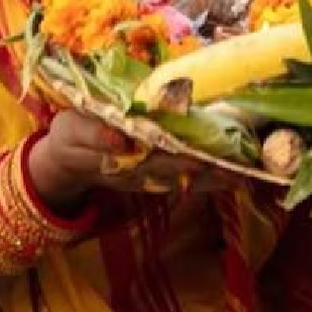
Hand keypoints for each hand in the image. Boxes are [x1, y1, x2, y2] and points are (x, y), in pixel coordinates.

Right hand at [28, 111, 226, 211]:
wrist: (66, 163)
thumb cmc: (70, 137)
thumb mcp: (71, 130)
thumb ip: (94, 135)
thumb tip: (121, 140)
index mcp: (120, 155)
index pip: (157, 156)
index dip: (182, 158)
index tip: (201, 158)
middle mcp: (139, 170)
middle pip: (178, 170)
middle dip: (207, 171)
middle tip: (237, 171)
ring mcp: (149, 177)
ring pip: (186, 179)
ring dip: (215, 179)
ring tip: (244, 178)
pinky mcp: (156, 177)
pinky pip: (187, 181)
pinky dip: (210, 180)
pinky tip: (234, 178)